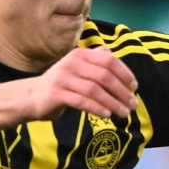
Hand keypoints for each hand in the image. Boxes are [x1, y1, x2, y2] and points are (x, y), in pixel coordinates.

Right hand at [22, 47, 137, 120]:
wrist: (33, 96)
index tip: (134, 88)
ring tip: (123, 113)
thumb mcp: (78, 69)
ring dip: (113, 103)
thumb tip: (112, 54)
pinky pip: (82, 101)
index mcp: (81, 54)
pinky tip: (107, 114)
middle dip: (122, 91)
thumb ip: (94, 61)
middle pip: (104, 76)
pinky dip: (97, 108)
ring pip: (95, 90)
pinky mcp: (56, 93)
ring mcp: (63, 77)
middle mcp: (72, 63)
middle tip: (133, 105)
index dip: (125, 74)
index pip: (109, 61)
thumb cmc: (62, 84)